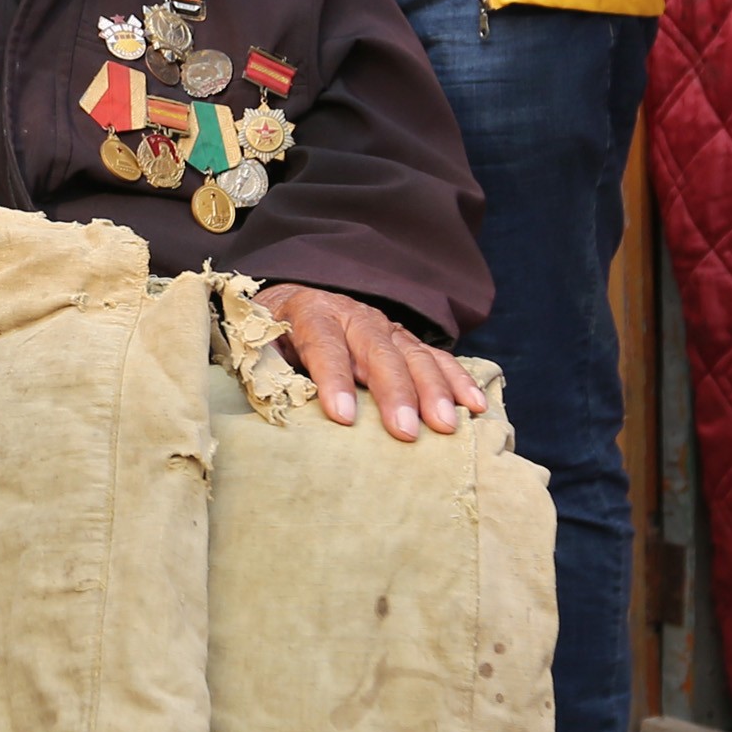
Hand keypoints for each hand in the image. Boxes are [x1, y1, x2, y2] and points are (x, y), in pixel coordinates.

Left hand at [257, 283, 485, 440]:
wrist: (295, 300)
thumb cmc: (274, 336)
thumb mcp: (258, 345)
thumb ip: (268, 369)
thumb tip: (277, 404)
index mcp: (311, 313)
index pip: (324, 345)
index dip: (333, 378)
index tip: (342, 416)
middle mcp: (353, 316)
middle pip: (378, 351)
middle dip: (395, 392)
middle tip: (406, 431)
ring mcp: (385, 327)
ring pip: (414, 354)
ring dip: (434, 391)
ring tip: (447, 425)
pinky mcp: (405, 341)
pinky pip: (437, 358)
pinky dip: (457, 380)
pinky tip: (474, 405)